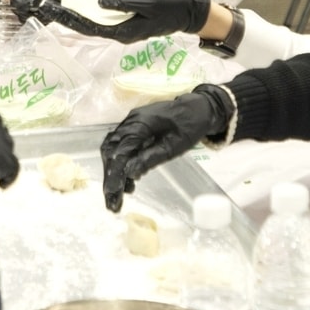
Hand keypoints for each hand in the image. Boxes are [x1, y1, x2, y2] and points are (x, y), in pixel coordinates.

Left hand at [35, 0, 210, 43]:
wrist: (191, 12)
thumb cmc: (172, 5)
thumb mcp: (149, 1)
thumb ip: (124, 3)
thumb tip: (101, 2)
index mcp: (124, 30)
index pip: (90, 26)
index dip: (69, 18)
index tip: (51, 10)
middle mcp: (121, 33)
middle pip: (87, 27)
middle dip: (66, 18)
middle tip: (44, 8)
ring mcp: (124, 30)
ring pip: (94, 24)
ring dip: (75, 17)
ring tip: (55, 8)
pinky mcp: (127, 24)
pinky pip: (103, 21)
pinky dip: (89, 15)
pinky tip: (79, 8)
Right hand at [101, 85, 233, 211]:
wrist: (198, 107)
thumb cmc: (190, 126)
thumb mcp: (174, 146)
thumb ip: (150, 158)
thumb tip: (129, 173)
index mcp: (141, 124)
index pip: (120, 151)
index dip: (114, 174)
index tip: (113, 194)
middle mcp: (131, 121)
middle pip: (111, 150)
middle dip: (110, 177)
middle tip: (112, 202)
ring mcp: (131, 123)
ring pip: (113, 148)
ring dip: (113, 172)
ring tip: (119, 195)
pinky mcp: (134, 127)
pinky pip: (121, 145)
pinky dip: (121, 163)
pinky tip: (129, 179)